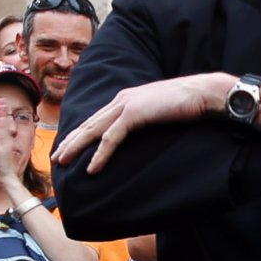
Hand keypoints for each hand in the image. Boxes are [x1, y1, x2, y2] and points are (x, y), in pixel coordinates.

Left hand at [53, 73, 227, 171]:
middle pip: (89, 123)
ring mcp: (126, 105)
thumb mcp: (162, 111)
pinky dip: (100, 153)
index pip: (98, 118)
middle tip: (57, 157)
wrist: (203, 93)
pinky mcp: (134, 114)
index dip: (82, 132)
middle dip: (71, 140)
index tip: (70, 145)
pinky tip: (92, 168)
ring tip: (63, 162)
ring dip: (76, 147)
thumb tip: (145, 129)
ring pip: (93, 129)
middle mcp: (122, 100)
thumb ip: (148, 118)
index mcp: (127, 98)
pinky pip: (111, 138)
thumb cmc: (189, 104)